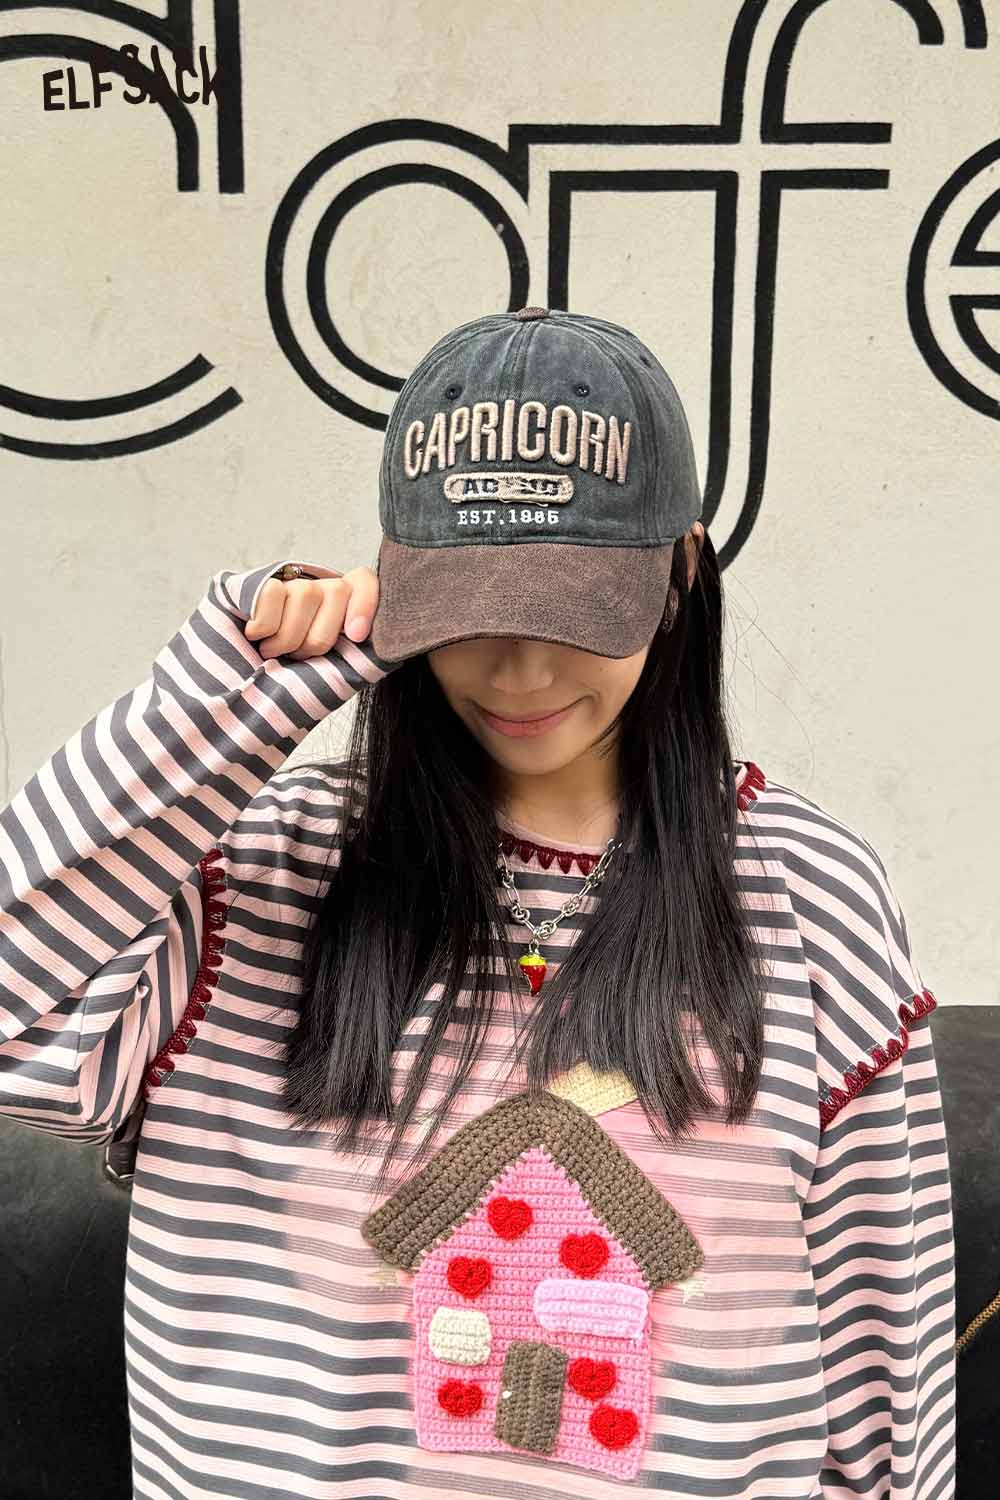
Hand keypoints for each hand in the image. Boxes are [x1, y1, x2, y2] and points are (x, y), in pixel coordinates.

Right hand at [244, 567, 379, 659]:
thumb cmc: (292, 670)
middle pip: (336, 593)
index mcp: (344, 606)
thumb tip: (358, 639)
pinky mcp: (262, 585)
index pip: (364, 582)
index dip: (364, 605)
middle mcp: (320, 587)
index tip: (356, 636)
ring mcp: (292, 585)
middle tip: (298, 655)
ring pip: (305, 596)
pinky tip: (257, 635)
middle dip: (317, 638)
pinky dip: (264, 625)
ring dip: (288, 637)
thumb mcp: (326, 665)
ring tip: (274, 651)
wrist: (244, 668)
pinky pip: (272, 595)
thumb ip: (347, 651)